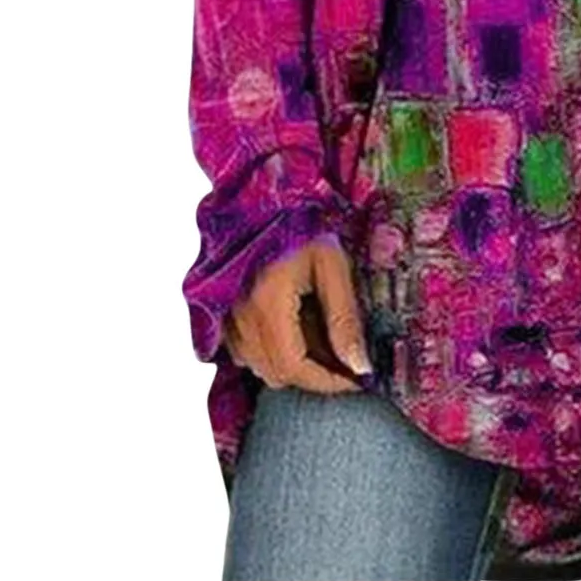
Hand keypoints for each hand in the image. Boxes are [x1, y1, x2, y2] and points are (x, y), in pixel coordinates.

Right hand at [225, 237, 371, 392]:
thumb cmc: (303, 225)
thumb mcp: (333, 267)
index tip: (356, 381)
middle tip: (345, 361)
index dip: (327, 382)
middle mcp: (238, 315)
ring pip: (258, 366)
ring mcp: (224, 314)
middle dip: (313, 376)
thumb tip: (360, 366)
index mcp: (266, 303)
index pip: (294, 367)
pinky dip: (270, 353)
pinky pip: (243, 351)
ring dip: (292, 366)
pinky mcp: (220, 311)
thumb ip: (344, 319)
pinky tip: (295, 330)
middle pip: (275, 373)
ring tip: (323, 341)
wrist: (265, 198)